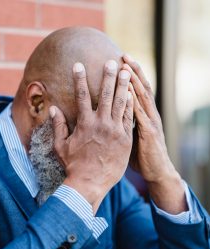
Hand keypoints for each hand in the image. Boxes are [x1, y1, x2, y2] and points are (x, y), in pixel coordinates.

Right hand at [50, 60, 132, 212]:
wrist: (90, 183)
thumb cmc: (73, 165)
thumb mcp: (60, 146)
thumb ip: (58, 126)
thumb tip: (53, 109)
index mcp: (84, 123)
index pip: (81, 95)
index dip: (79, 78)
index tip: (78, 65)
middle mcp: (101, 123)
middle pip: (106, 94)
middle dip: (108, 75)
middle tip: (111, 61)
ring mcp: (115, 130)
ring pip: (120, 102)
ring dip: (123, 85)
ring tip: (126, 71)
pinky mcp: (126, 139)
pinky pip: (129, 118)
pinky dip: (131, 104)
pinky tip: (133, 94)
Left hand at [122, 54, 186, 213]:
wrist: (157, 172)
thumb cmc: (142, 155)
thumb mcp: (132, 137)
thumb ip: (125, 125)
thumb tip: (112, 118)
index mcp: (144, 115)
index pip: (138, 91)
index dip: (130, 76)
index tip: (120, 62)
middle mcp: (149, 115)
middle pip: (141, 88)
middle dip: (132, 71)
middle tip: (123, 55)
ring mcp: (150, 122)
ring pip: (142, 97)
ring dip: (134, 80)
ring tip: (125, 65)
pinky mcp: (148, 133)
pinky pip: (140, 114)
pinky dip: (134, 101)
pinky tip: (128, 90)